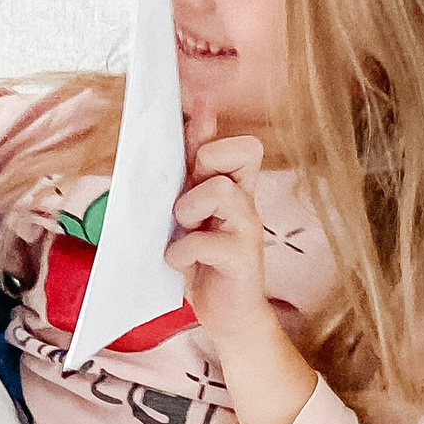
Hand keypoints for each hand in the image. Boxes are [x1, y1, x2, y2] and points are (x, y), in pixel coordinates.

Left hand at [164, 94, 274, 347]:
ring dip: (190, 207)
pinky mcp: (242, 258)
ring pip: (222, 189)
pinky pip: (204, 241)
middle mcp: (246, 202)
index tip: (199, 107)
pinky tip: (177, 262)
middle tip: (189, 197)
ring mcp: (247, 228)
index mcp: (234, 189)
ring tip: (181, 229)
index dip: (215, 127)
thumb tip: (175, 147)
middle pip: (243, 151)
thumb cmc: (205, 265)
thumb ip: (187, 184)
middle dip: (206, 162)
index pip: (238, 145)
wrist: (228, 316)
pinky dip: (180, 252)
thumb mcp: (191, 219)